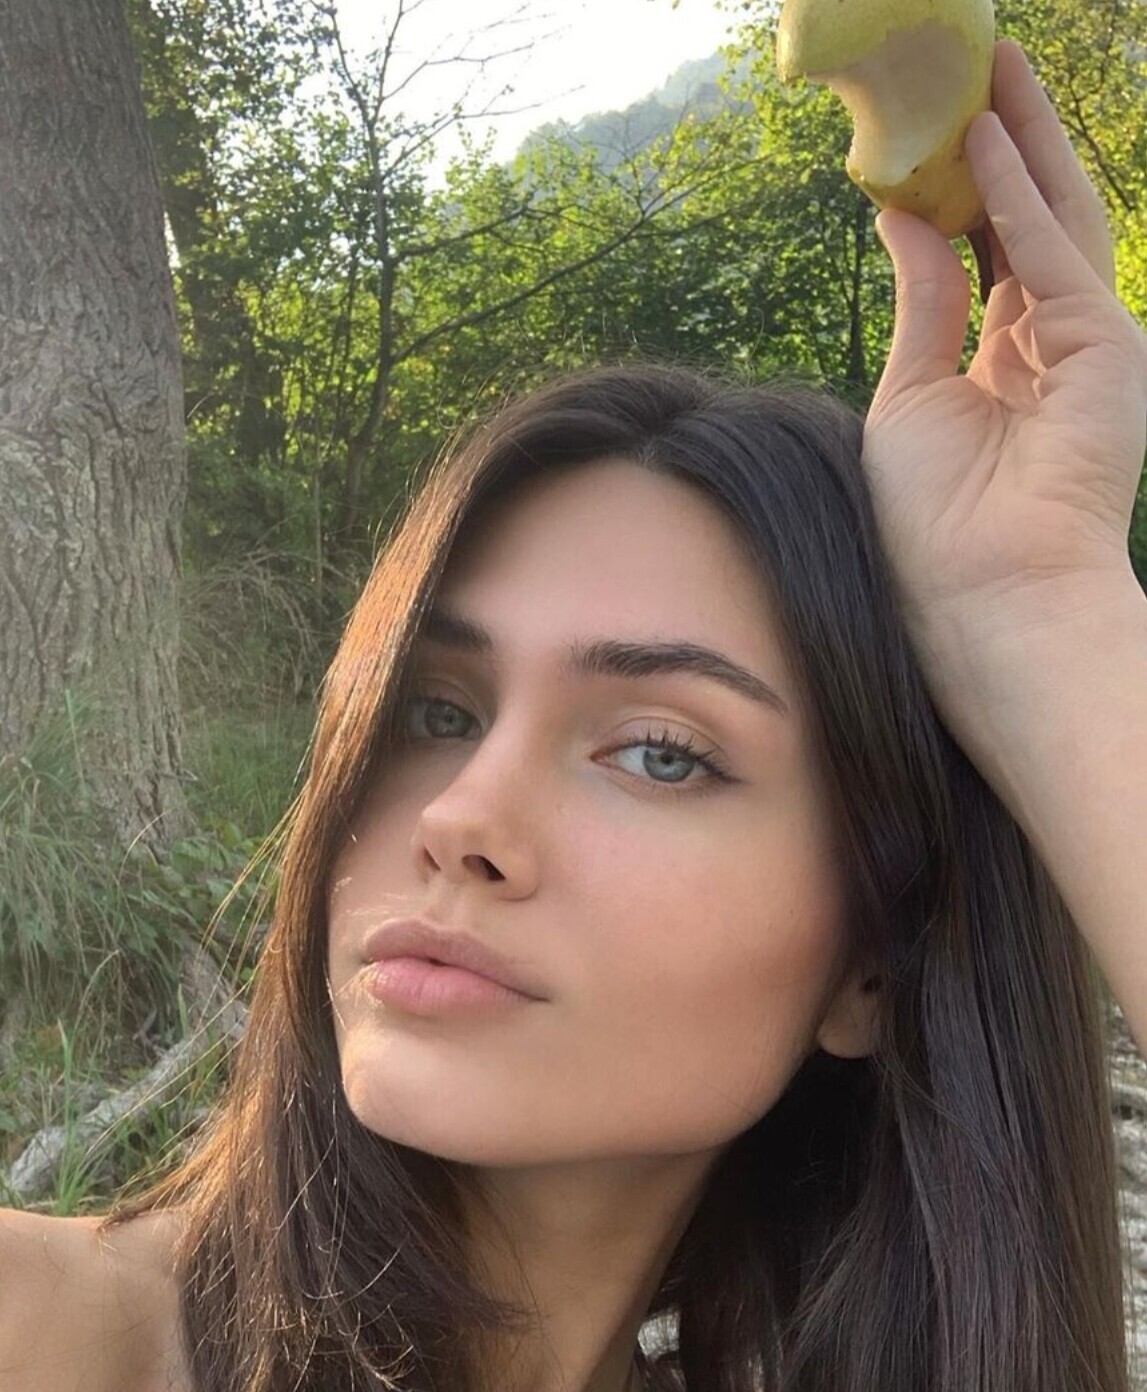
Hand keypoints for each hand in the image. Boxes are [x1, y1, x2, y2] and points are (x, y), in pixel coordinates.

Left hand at [863, 39, 1146, 710]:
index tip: (939, 126)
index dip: (970, 187)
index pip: (994, 250)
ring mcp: (1088, 342)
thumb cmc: (934, 521)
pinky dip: (1016, 200)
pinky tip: (982, 143)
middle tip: (980, 64)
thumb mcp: (912, 394)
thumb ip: (923, 303)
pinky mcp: (1104, 348)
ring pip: (1056, 219)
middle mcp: (1054, 342)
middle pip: (1032, 220)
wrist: (980, 595)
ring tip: (991, 67)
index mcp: (1007, 358)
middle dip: (1007, 143)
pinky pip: (1049, 258)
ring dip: (1022, 143)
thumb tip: (904, 219)